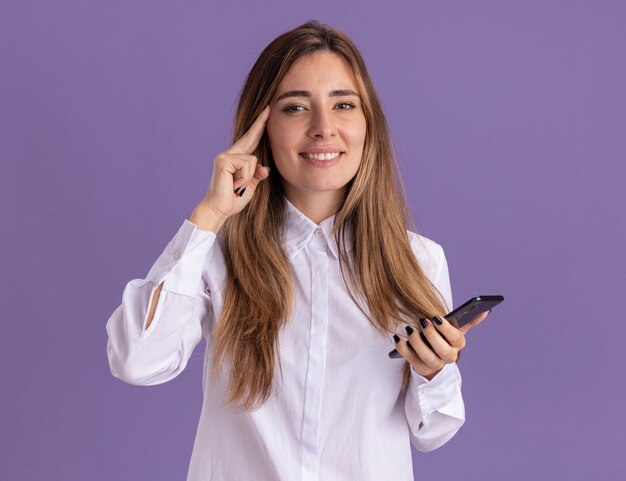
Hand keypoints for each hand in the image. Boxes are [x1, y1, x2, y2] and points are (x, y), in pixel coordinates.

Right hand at [193, 105, 271, 226]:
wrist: (219, 209)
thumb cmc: (233, 199)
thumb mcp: (250, 185)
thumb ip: (257, 175)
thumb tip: (264, 168)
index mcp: (236, 159)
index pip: (251, 140)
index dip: (259, 128)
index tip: (267, 113)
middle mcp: (229, 154)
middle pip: (250, 137)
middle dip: (260, 123)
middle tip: (269, 107)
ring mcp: (225, 156)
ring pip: (252, 159)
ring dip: (249, 178)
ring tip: (237, 186)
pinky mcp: (223, 160)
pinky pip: (247, 165)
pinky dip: (245, 178)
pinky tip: (234, 184)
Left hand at [394, 309, 491, 379]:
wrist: (433, 359)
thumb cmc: (443, 338)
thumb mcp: (455, 330)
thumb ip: (468, 320)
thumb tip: (486, 310)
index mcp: (458, 344)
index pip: (455, 338)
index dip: (446, 328)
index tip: (436, 317)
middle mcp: (449, 357)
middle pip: (442, 349)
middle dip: (431, 335)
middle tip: (422, 321)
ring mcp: (435, 364)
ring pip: (427, 357)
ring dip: (417, 342)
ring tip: (409, 329)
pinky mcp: (420, 368)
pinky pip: (411, 360)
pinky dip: (403, 349)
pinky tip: (397, 338)